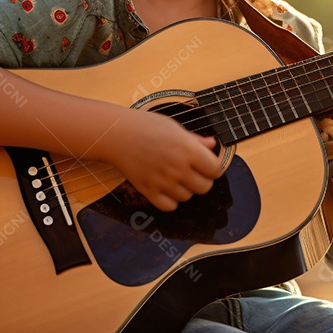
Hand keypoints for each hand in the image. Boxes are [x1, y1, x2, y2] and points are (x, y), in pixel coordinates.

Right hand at [105, 110, 223, 211]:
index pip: (216, 170)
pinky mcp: (149, 191)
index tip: (208, 164)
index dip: (214, 167)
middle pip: (205, 187)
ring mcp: (163, 181)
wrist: (117, 134)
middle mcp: (178, 167)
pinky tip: (166, 187)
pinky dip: (171, 200)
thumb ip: (195, 140)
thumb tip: (212, 144)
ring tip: (175, 175)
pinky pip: (170, 206)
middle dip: (202, 180)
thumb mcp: (175, 128)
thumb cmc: (146, 126)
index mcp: (188, 149)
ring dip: (185, 189)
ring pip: (187, 197)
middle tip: (193, 171)